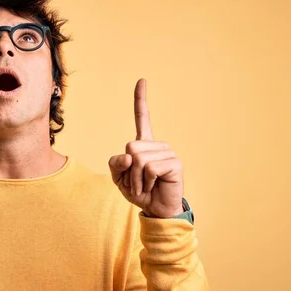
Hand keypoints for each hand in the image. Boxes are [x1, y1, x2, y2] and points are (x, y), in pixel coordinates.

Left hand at [108, 79, 183, 217]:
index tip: (142, 80)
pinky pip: (150, 168)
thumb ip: (116, 164)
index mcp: (144, 145)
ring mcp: (167, 152)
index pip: (142, 118)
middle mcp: (157, 145)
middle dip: (128, 170)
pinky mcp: (175, 163)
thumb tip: (129, 155)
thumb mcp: (119, 179)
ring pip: (139, 159)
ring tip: (146, 185)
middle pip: (130, 147)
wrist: (156, 210)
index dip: (141, 99)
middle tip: (138, 182)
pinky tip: (155, 186)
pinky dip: (146, 182)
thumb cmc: (140, 192)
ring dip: (137, 179)